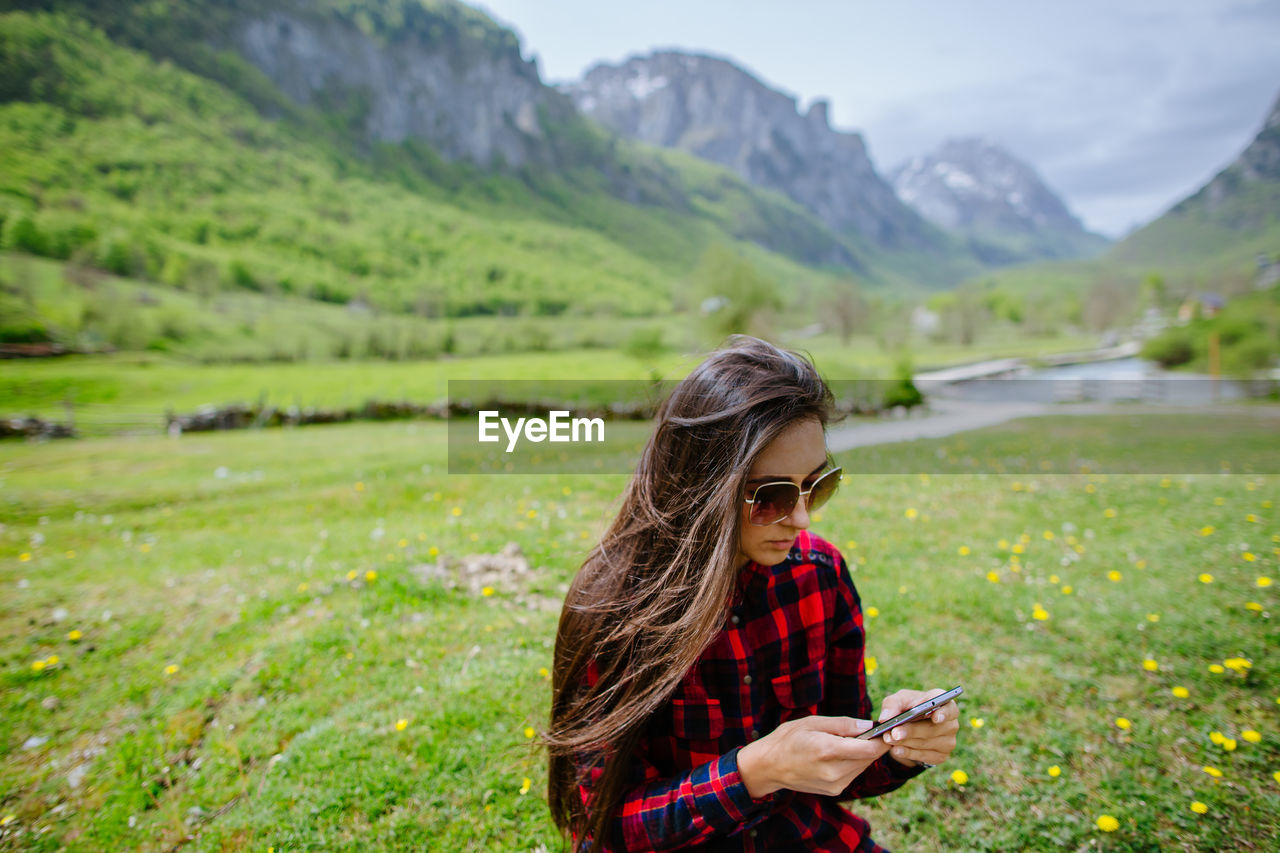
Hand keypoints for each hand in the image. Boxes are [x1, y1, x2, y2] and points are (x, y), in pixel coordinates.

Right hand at [737, 715, 889, 797]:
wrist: (769, 767)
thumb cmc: (788, 738)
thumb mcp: (813, 722)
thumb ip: (844, 725)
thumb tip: (869, 725)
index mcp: (829, 750)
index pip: (870, 749)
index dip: (882, 738)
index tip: (885, 728)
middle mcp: (835, 771)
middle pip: (870, 758)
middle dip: (873, 744)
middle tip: (867, 730)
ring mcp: (835, 784)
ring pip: (863, 766)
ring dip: (862, 753)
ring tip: (848, 740)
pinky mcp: (835, 790)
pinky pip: (853, 773)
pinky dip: (852, 762)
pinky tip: (839, 753)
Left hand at [875, 688, 958, 766]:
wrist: (911, 727)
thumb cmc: (908, 708)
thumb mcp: (898, 701)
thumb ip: (891, 705)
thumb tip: (885, 718)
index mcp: (944, 704)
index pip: (950, 708)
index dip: (944, 713)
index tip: (935, 718)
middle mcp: (950, 723)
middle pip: (933, 728)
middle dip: (911, 731)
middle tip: (894, 732)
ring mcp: (948, 741)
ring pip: (926, 743)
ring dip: (906, 742)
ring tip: (889, 739)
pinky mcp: (941, 756)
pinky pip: (924, 756)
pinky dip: (908, 753)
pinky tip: (896, 750)